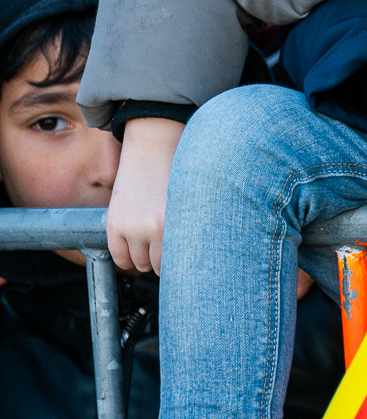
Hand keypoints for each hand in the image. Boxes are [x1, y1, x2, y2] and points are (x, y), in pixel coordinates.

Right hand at [106, 118, 182, 273]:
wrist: (153, 151)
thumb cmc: (179, 178)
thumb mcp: (190, 204)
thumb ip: (191, 228)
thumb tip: (200, 260)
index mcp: (178, 223)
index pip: (181, 261)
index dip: (184, 266)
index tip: (188, 267)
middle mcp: (154, 228)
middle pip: (160, 265)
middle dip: (165, 263)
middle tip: (169, 255)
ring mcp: (132, 228)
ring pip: (140, 264)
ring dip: (146, 262)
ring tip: (153, 250)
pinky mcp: (114, 225)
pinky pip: (119, 257)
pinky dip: (127, 260)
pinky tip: (135, 254)